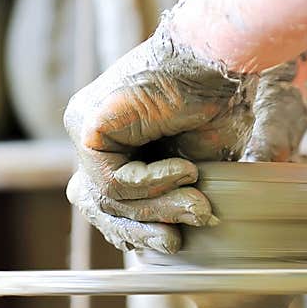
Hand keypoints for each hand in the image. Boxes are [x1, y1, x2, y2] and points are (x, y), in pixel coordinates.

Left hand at [64, 6, 306, 253]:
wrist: (221, 64)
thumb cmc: (221, 108)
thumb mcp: (201, 169)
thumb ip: (179, 200)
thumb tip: (170, 244)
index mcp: (117, 144)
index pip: (108, 202)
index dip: (136, 229)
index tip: (174, 243)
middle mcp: (94, 137)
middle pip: (98, 206)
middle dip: (138, 231)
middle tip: (175, 242)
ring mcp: (85, 129)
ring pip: (107, 199)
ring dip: (159, 208)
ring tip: (198, 202)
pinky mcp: (87, 125)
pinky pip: (111, 181)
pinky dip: (152, 184)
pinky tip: (186, 170)